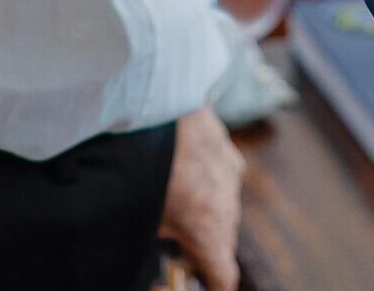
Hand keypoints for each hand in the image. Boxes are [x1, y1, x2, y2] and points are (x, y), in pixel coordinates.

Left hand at [159, 107, 243, 289]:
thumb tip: (164, 234)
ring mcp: (230, 171)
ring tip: (174, 189)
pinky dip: (204, 171)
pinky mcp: (225, 143)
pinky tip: (178, 159)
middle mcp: (229, 204)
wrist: (154, 102)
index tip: (207, 284)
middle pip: (222, 235)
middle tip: (176, 236)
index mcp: (210, 230)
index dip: (215, 284)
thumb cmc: (142, 165)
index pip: (225, 276)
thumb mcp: (144, 213)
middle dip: (203, 238)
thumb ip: (164, 232)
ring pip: (222, 199)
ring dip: (205, 202)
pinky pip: (219, 168)